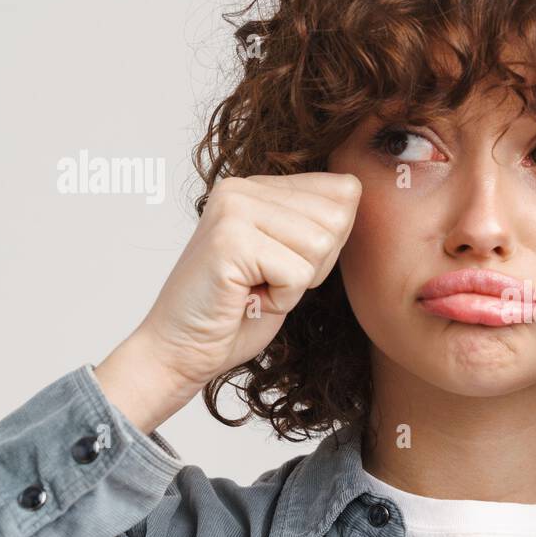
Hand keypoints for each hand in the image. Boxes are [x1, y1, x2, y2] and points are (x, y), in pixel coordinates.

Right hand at [96, 172, 361, 431]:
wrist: (181, 351)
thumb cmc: (238, 313)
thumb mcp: (291, 259)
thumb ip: (318, 223)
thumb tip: (354, 189)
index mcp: (259, 186)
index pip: (344, 192)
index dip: (329, 245)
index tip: (283, 266)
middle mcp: (243, 187)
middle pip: (337, 218)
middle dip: (315, 265)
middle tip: (268, 282)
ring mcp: (233, 210)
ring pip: (320, 245)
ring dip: (297, 284)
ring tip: (256, 289)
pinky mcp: (229, 240)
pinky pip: (298, 273)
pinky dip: (281, 299)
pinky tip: (248, 300)